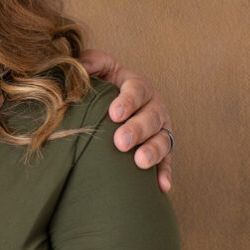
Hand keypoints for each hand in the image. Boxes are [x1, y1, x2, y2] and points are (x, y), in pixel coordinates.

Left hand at [80, 49, 173, 192]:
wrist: (113, 106)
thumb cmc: (104, 86)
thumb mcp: (100, 69)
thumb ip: (92, 62)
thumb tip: (82, 65)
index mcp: (139, 86)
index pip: (137, 90)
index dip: (128, 101)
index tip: (114, 113)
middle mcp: (154, 106)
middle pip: (152, 117)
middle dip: (137, 129)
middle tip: (121, 142)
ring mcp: (161, 129)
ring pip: (163, 139)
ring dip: (153, 151)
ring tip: (139, 162)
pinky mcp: (163, 149)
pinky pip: (168, 162)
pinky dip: (165, 173)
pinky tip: (162, 187)